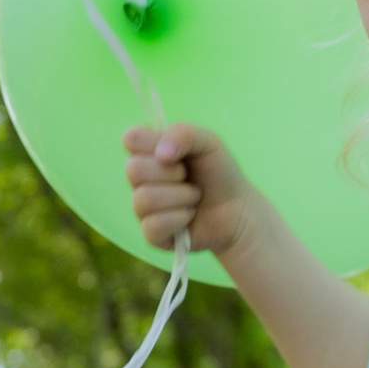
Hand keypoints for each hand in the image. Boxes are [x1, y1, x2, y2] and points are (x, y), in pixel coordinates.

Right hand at [124, 123, 260, 261]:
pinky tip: (190, 216)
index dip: (152, 143)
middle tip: (188, 176)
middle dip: (171, 173)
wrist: (238, 210)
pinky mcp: (151, 233)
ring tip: (194, 197)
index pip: (131, 138)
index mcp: (148, 150)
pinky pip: (153, 225)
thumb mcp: (209, 142)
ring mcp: (143, 207)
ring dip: (181, 196)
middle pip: (133, 169)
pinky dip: (180, 218)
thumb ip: (183, 134)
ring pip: (144, 198)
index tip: (176, 152)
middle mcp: (140, 178)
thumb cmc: (219, 173)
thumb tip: (161, 154)